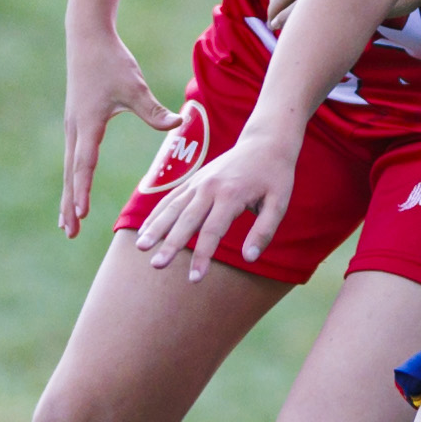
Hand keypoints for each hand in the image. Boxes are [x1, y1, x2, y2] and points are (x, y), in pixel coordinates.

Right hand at [59, 27, 173, 237]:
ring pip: (69, 168)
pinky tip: (73, 190)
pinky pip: (72, 157)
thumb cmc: (111, 62)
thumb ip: (154, 110)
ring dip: (68, 195)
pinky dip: (71, 178)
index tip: (82, 214)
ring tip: (67, 223)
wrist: (87, 37)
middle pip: (71, 175)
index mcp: (88, 125)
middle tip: (70, 232)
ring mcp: (73, 126)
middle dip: (70, 205)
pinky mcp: (76, 121)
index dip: (83, 190)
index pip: (84, 165)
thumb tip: (180, 124)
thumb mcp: (135, 86)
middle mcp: (75, 129)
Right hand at [133, 128, 299, 281]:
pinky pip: (171, 198)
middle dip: (171, 244)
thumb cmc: (274, 177)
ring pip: (173, 207)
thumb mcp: (279, 203)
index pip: (213, 230)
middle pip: (186, 220)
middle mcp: (210, 187)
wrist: (265, 142)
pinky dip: (156, 214)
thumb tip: (249, 259)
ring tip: (141, 247)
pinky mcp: (193, 180)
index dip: (203, 256)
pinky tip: (144, 230)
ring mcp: (199, 182)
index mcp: (231, 194)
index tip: (195, 279)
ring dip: (156, 228)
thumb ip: (264, 231)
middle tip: (156, 266)